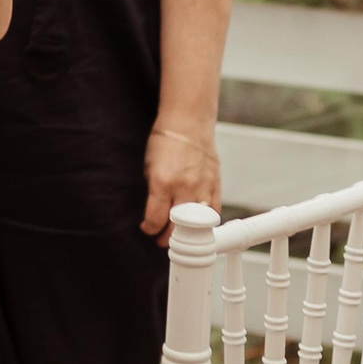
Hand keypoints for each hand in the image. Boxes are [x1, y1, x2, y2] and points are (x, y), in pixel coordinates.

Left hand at [141, 124, 220, 244]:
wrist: (188, 122)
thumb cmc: (165, 140)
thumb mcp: (149, 166)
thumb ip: (153, 190)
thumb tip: (154, 209)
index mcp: (162, 182)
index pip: (156, 218)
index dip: (149, 228)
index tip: (146, 229)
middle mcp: (184, 187)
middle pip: (177, 226)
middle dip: (167, 237)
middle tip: (162, 240)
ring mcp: (202, 186)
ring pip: (198, 223)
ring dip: (189, 234)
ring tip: (181, 237)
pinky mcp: (215, 184)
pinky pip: (214, 211)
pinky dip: (208, 222)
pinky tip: (200, 226)